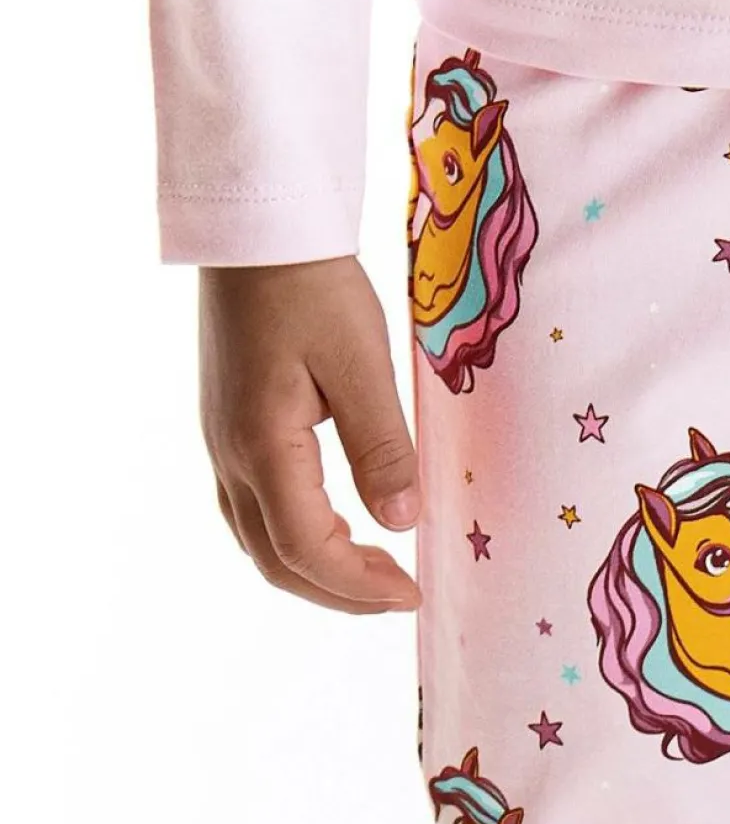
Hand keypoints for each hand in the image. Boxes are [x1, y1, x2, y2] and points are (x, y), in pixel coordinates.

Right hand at [200, 257, 419, 611]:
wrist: (258, 229)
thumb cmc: (311, 284)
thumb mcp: (362, 363)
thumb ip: (382, 448)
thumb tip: (401, 522)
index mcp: (262, 445)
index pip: (306, 550)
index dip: (360, 585)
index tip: (412, 594)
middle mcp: (230, 456)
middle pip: (276, 561)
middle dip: (341, 593)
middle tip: (400, 595)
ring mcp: (222, 445)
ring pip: (260, 543)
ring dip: (318, 572)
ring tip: (377, 572)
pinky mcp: (229, 430)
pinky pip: (254, 513)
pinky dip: (297, 542)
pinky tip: (339, 532)